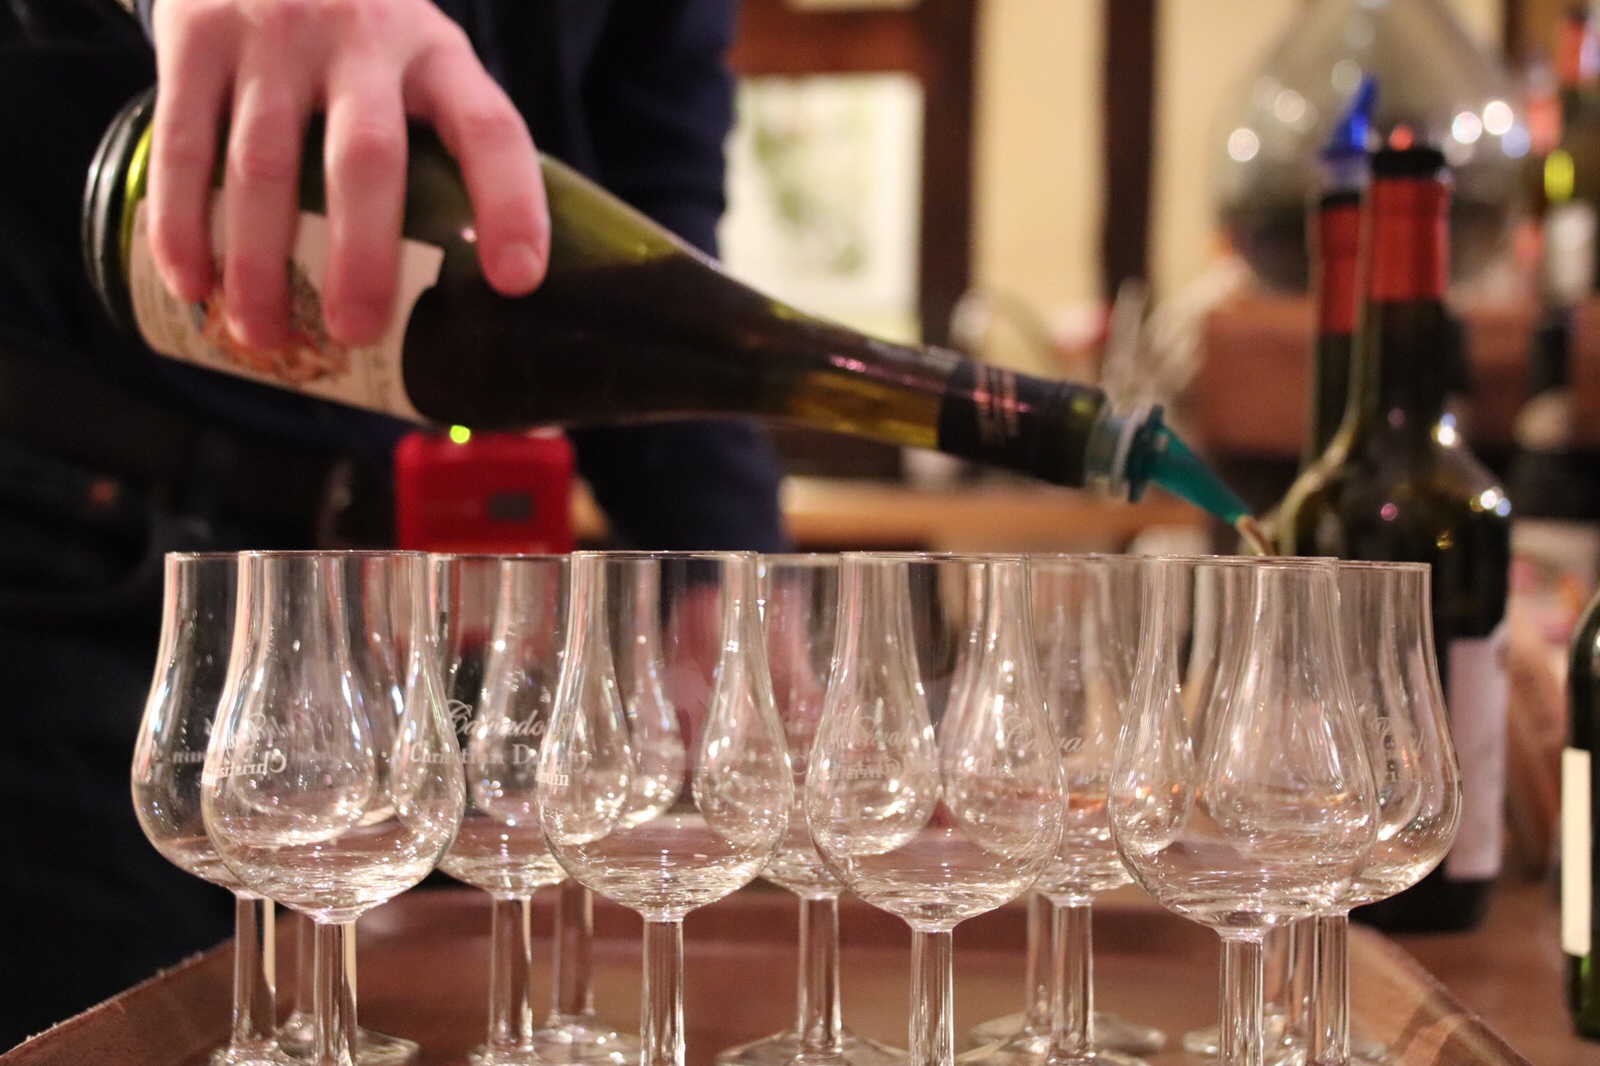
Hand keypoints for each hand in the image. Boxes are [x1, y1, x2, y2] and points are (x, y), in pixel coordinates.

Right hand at [147, 0, 548, 349]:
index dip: (510, 205)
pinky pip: (185, 144)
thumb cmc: (360, 35)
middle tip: (356, 331)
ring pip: (264, 164)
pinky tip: (192, 283)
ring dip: (260, 263)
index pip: (490, 129)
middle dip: (363, 255)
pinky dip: (182, 223)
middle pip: (367, 158)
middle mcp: (363, 39)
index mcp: (438, 56)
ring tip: (263, 336)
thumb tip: (484, 289)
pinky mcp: (196, 36)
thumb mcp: (418, 60)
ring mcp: (275, 35)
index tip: (516, 281)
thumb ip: (442, 146)